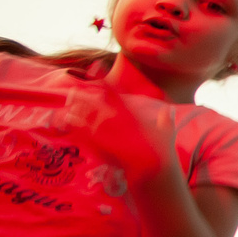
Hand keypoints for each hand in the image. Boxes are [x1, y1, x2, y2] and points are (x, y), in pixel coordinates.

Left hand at [0, 76, 169, 182]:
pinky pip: (82, 133)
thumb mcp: (167, 134)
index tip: (94, 65)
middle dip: (82, 95)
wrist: (152, 171)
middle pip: (93, 102)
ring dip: (76, 109)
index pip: (113, 91)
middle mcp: (117, 122)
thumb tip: (169, 110)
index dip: (102, 77)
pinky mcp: (100, 146)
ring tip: (68, 103)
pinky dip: (74, 125)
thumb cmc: (161, 153)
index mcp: (131, 115)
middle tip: (73, 89)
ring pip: (84, 116)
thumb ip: (166, 120)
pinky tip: (68, 120)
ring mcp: (106, 134)